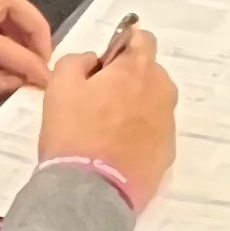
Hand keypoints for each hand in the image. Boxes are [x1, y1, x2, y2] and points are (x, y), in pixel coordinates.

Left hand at [0, 0, 54, 107]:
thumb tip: (17, 80)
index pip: (1, 43)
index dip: (30, 62)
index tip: (47, 81)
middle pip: (8, 3)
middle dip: (35, 27)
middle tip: (43, 58)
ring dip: (22, 29)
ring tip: (30, 58)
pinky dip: (5, 32)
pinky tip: (8, 58)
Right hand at [38, 25, 178, 210]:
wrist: (90, 192)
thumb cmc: (73, 133)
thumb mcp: (60, 85)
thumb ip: (77, 60)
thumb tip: (94, 61)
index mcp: (139, 68)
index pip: (142, 38)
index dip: (121, 47)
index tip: (103, 66)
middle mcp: (163, 90)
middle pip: (149, 72)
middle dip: (128, 79)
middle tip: (98, 101)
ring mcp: (169, 123)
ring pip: (153, 102)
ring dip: (135, 106)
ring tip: (106, 129)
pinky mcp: (169, 151)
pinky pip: (155, 131)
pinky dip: (140, 134)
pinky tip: (117, 150)